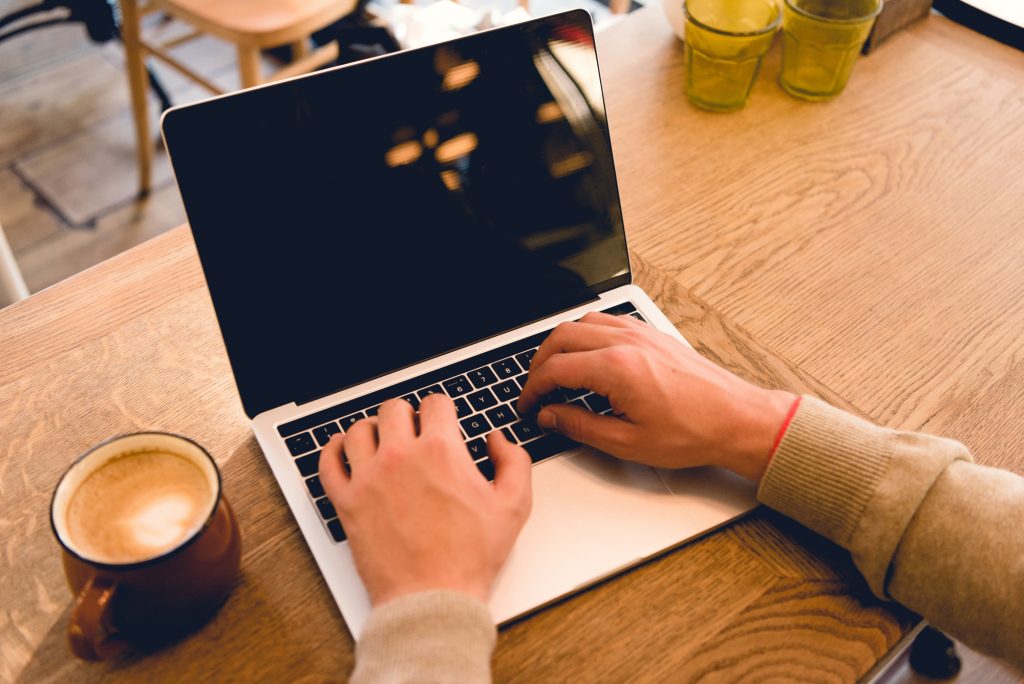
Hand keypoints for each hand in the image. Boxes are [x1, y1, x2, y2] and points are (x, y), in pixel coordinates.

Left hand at [319, 395, 531, 605]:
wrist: (433, 598)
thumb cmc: (470, 558)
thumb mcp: (513, 506)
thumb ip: (514, 461)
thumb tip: (496, 441)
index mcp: (440, 451)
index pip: (435, 403)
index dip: (442, 410)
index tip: (442, 420)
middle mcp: (400, 457)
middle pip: (394, 409)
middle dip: (408, 416)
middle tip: (414, 431)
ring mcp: (368, 478)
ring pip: (359, 429)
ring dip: (373, 430)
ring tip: (383, 440)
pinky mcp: (347, 502)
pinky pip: (328, 462)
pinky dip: (333, 450)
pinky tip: (344, 450)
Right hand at [517, 312, 794, 481]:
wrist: (736, 419)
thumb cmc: (692, 432)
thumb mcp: (627, 442)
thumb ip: (580, 426)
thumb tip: (550, 416)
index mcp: (616, 369)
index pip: (554, 369)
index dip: (532, 389)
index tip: (528, 405)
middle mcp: (626, 342)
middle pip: (561, 337)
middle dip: (539, 364)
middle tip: (535, 389)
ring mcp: (640, 333)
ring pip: (582, 323)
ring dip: (561, 345)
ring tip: (556, 372)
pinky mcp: (652, 333)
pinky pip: (607, 321)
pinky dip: (586, 335)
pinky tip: (588, 357)